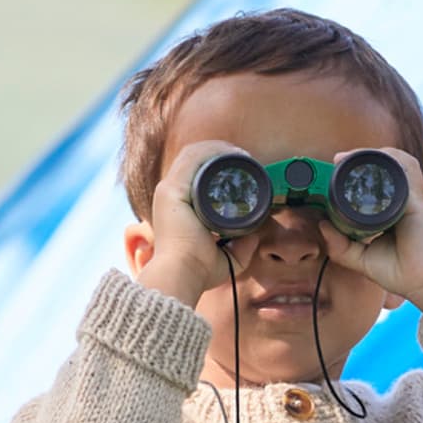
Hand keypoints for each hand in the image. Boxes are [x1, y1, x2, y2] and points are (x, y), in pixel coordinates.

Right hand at [127, 144, 240, 308]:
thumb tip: (254, 238)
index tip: (241, 167)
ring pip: (193, 154)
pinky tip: (230, 152)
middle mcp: (170, 194)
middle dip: (219, 152)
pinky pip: (192, 159)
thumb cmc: (198, 270)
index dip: (216, 164)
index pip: (193, 173)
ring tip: (240, 153)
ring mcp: (168, 190)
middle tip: (244, 157)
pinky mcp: (171, 190)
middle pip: (194, 160)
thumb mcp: (226, 257)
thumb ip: (240, 248)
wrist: (183, 274)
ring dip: (218, 148)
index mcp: (177, 207)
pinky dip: (211, 151)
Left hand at [333, 155, 422, 325]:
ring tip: (351, 159)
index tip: (337, 167)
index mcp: (396, 209)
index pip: (380, 179)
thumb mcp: (362, 259)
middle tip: (339, 160)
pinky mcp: (420, 202)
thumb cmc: (402, 273)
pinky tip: (374, 162)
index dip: (359, 169)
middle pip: (389, 165)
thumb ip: (341, 246)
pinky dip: (392, 162)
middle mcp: (407, 199)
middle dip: (364, 156)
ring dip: (376, 155)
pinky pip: (408, 172)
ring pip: (399, 162)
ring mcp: (416, 198)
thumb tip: (322, 226)